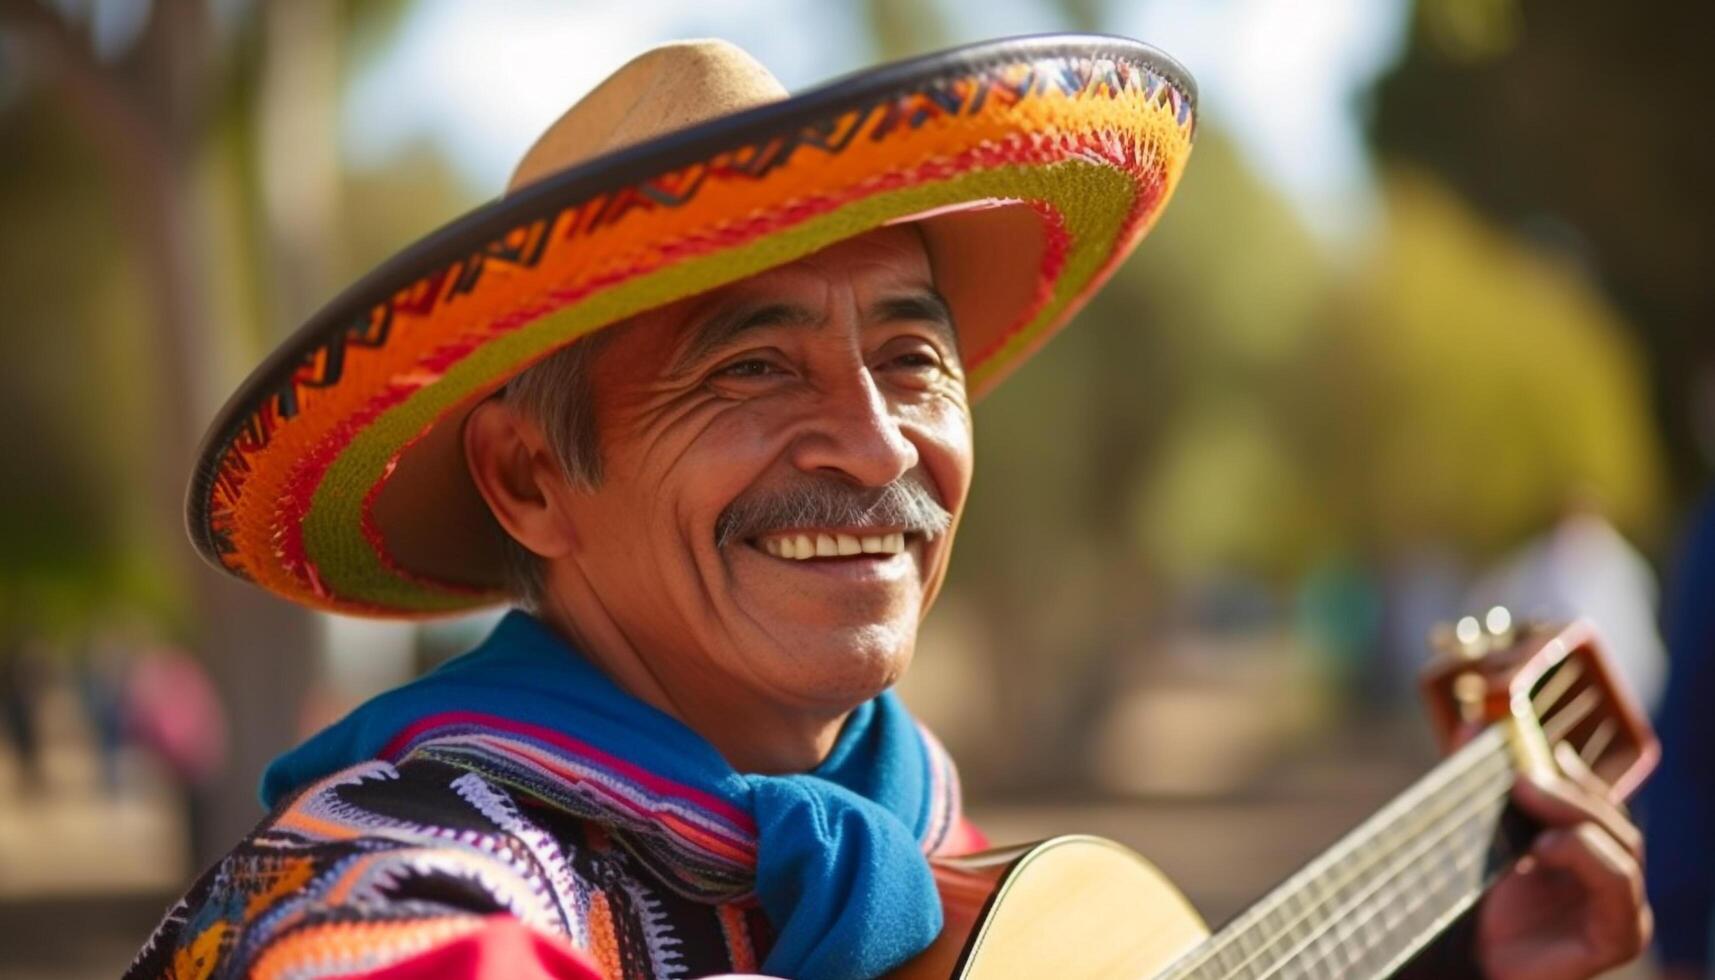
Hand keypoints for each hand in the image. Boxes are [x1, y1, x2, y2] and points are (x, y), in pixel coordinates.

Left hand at [1475, 743, 1651, 979]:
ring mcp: (1623, 909)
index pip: (1594, 800)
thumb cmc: (1474, 905)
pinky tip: (1542, 847)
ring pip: (1621, 845)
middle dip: (1567, 788)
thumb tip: (1471, 723)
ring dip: (1575, 815)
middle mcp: (1613, 879)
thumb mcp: (1479, 834)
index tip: (1533, 744)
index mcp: (1588, 853)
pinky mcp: (1617, 937)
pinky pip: (1617, 885)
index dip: (1569, 769)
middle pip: (1610, 818)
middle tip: (1520, 774)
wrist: (1468, 963)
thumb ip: (1479, 782)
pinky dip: (1585, 856)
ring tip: (1526, 797)